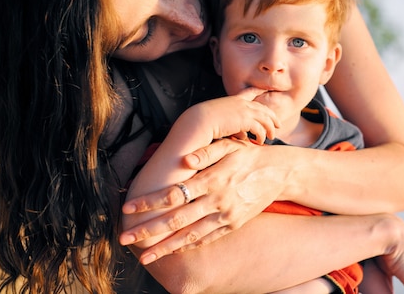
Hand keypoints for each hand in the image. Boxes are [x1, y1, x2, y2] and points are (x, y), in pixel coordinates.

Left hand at [120, 139, 289, 263]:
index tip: (128, 208)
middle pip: (177, 219)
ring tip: (145, 257)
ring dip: (165, 247)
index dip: (149, 202)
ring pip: (191, 235)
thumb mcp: (230, 146)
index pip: (174, 193)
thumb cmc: (248, 156)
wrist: (278, 173)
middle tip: (125, 238)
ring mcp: (226, 215)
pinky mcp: (233, 224)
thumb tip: (184, 159)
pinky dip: (188, 246)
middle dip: (149, 230)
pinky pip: (207, 239)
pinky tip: (172, 251)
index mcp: (212, 179)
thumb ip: (207, 151)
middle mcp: (217, 200)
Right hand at [191, 87, 280, 143]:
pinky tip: (260, 141)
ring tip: (272, 137)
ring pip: (265, 119)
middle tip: (278, 124)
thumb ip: (234, 126)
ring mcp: (244, 111)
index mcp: (233, 100)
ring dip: (270, 128)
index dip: (258, 91)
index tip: (265, 90)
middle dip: (272, 116)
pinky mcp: (245, 120)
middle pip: (263, 108)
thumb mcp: (220, 120)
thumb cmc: (204, 123)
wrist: (199, 122)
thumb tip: (243, 135)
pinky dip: (261, 135)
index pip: (249, 92)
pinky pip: (259, 128)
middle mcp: (241, 103)